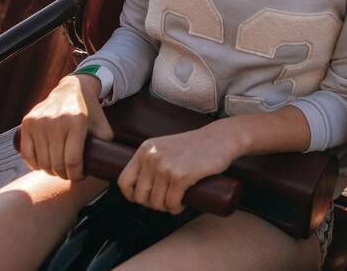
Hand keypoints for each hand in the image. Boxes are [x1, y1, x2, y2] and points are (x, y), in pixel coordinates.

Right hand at [19, 74, 113, 180]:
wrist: (71, 89)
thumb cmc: (89, 111)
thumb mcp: (102, 125)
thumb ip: (106, 144)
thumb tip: (108, 165)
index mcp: (77, 122)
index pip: (73, 161)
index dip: (76, 175)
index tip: (79, 176)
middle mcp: (56, 122)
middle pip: (57, 163)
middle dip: (64, 175)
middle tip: (69, 174)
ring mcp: (39, 122)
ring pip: (42, 161)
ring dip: (50, 171)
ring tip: (58, 170)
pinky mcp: (28, 122)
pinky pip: (27, 153)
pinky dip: (34, 165)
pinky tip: (42, 166)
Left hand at [117, 123, 236, 214]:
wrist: (222, 138)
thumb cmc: (196, 146)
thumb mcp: (166, 147)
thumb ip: (151, 160)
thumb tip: (138, 188)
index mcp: (145, 150)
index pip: (124, 181)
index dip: (132, 195)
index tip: (145, 198)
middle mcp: (151, 157)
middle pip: (140, 196)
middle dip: (153, 204)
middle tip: (167, 200)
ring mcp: (165, 166)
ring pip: (157, 202)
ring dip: (166, 207)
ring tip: (176, 201)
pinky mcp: (181, 176)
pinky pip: (172, 203)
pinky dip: (176, 208)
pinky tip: (182, 203)